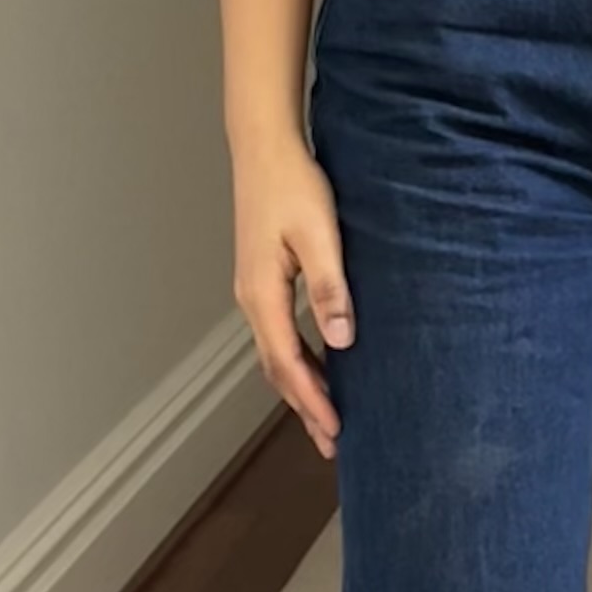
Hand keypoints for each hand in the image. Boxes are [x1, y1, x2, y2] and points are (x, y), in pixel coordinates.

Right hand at [233, 133, 352, 456]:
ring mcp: (254, 291)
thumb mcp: (319, 234)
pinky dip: (296, 362)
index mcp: (263, 294)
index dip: (312, 400)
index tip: (335, 430)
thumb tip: (340, 339)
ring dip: (299, 388)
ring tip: (325, 419)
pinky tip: (317, 368)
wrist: (264, 149)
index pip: (287, 363)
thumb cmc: (293, 185)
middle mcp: (252, 299)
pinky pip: (277, 335)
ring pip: (275, 354)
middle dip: (304, 407)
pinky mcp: (262, 280)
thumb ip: (329, 287)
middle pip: (276, 369)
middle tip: (332, 443)